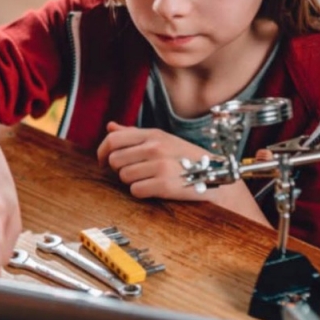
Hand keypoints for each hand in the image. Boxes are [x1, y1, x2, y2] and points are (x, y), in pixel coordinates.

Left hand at [97, 122, 270, 225]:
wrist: (217, 178)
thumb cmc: (187, 159)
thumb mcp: (163, 140)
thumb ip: (134, 134)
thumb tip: (110, 126)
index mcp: (153, 135)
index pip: (113, 139)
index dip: (102, 152)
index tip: (102, 162)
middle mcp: (156, 147)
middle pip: (115, 161)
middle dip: (120, 170)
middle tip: (135, 173)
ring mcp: (161, 166)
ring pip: (124, 177)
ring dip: (132, 182)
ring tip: (150, 180)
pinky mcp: (165, 185)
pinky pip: (135, 191)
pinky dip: (142, 193)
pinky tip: (155, 189)